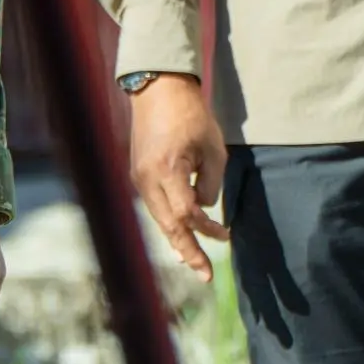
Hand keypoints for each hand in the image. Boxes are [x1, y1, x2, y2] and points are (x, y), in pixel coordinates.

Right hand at [128, 74, 228, 282]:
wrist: (158, 89)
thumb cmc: (190, 115)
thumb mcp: (213, 148)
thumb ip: (212, 183)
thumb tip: (204, 207)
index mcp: (167, 170)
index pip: (187, 214)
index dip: (207, 230)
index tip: (226, 235)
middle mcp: (147, 179)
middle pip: (167, 225)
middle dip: (187, 251)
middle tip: (205, 275)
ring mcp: (138, 177)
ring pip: (159, 219)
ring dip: (177, 239)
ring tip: (193, 262)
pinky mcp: (138, 173)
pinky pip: (155, 206)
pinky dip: (168, 222)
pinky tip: (179, 236)